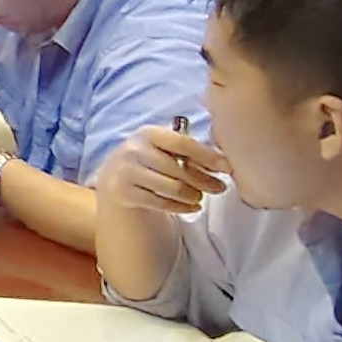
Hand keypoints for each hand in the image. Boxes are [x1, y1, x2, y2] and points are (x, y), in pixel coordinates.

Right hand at [94, 125, 231, 216]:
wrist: (114, 179)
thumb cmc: (149, 162)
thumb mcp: (162, 148)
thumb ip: (187, 150)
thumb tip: (223, 160)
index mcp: (148, 133)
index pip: (183, 144)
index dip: (208, 156)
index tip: (227, 166)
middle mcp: (134, 150)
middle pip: (179, 169)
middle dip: (203, 180)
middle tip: (220, 187)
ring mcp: (126, 172)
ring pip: (172, 187)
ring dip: (192, 194)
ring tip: (200, 197)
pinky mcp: (123, 193)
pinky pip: (161, 203)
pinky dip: (181, 207)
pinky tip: (192, 208)